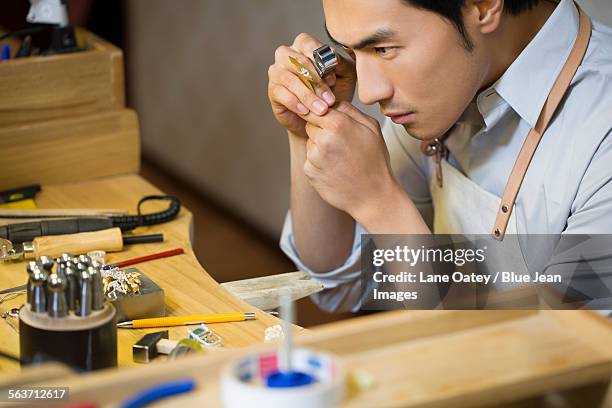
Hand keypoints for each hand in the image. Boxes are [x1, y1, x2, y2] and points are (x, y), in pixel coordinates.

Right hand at [268, 33, 355, 137]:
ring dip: (307, 95)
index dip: (319, 60)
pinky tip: (306, 112)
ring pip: (289, 79)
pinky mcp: (273, 90)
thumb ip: (341, 63)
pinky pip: (281, 93)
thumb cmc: (335, 92)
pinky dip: (295, 103)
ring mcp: (277, 72)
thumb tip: (332, 56)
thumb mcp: (345, 76)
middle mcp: (287, 55)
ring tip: (321, 109)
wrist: (322, 118)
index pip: (306, 43)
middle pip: (296, 61)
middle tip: (330, 100)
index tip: (334, 79)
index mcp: (304, 46)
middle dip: (316, 82)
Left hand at [302, 101, 399, 220]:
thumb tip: (332, 101)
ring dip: (320, 147)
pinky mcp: (310, 172)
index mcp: (339, 124)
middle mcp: (323, 139)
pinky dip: (318, 163)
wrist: (373, 197)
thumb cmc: (375, 162)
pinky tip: (335, 170)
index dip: (320, 113)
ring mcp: (314, 157)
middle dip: (321, 130)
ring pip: (310, 142)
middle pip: (310, 124)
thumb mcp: (372, 129)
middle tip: (340, 143)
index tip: (326, 119)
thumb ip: (350, 110)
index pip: (315, 108)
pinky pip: (309, 160)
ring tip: (340, 158)